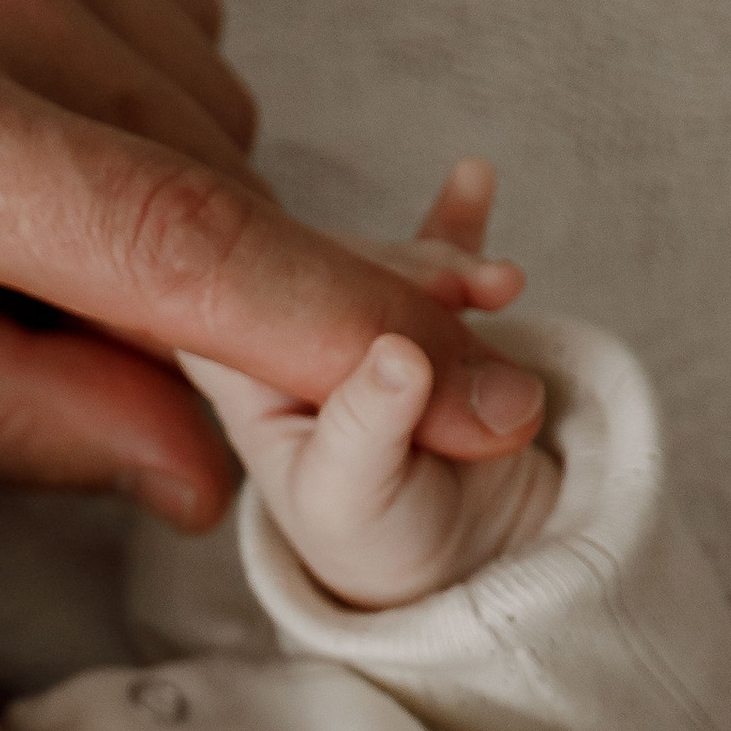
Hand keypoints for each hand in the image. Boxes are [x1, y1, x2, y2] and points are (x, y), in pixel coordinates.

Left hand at [184, 161, 560, 607]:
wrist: (461, 551)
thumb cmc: (376, 539)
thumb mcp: (352, 500)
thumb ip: (367, 429)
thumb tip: (403, 356)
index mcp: (237, 374)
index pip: (227, 298)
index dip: (284, 276)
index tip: (369, 293)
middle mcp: (287, 332)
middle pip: (322, 262)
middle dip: (396, 272)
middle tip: (462, 293)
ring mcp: (352, 315)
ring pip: (382, 258)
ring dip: (442, 259)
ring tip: (503, 285)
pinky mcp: (416, 308)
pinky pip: (430, 252)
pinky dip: (457, 223)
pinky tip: (474, 179)